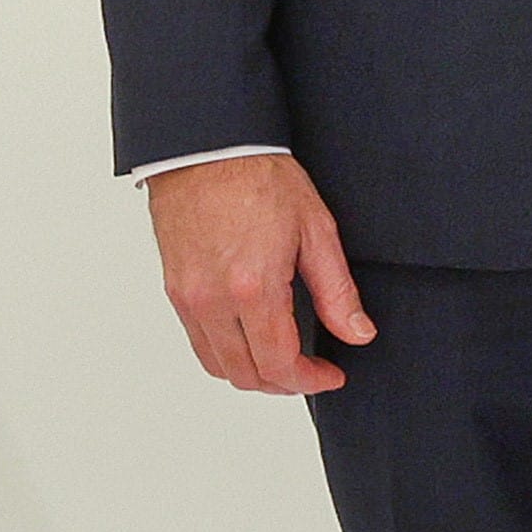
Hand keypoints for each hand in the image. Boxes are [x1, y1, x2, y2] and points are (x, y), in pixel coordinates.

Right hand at [149, 153, 370, 394]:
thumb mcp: (316, 230)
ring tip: (285, 359)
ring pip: (217, 366)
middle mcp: (212, 301)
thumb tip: (358, 332)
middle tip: (313, 370)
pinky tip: (252, 338)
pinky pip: (198, 341)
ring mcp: (187, 298)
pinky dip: (226, 354)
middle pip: (246, 375)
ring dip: (253, 373)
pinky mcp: (173, 290)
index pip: (279, 364)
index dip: (310, 381)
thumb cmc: (259, 177)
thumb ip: (336, 290)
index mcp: (252, 288)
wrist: (206, 148)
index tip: (332, 375)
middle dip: (284, 383)